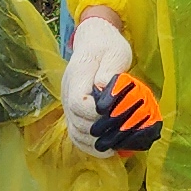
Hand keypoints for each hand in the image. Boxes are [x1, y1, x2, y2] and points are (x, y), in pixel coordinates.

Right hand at [61, 15, 133, 146]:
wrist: (94, 41)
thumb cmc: (107, 45)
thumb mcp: (115, 52)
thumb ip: (109, 71)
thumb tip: (104, 88)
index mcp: (77, 78)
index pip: (77, 103)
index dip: (95, 114)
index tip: (115, 114)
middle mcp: (67, 94)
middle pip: (77, 123)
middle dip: (100, 131)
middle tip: (123, 133)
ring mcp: (68, 105)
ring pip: (75, 133)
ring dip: (95, 143)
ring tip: (117, 145)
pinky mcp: (74, 112)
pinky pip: (76, 135)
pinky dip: (90, 146)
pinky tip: (107, 149)